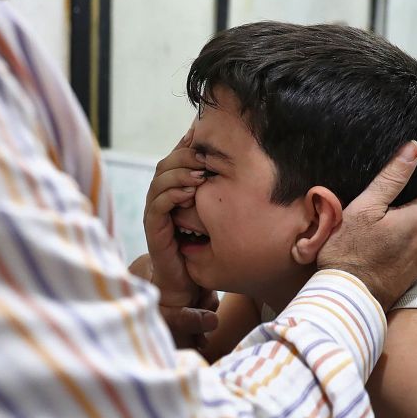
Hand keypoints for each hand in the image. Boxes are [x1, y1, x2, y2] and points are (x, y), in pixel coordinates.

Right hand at [142, 130, 217, 346]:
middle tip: (206, 153)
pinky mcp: (155, 229)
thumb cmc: (211, 250)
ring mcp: (158, 211)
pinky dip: (172, 194)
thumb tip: (261, 166)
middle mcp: (165, 197)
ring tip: (200, 172)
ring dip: (179, 171)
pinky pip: (158, 204)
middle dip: (186, 154)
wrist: (189, 284)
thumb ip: (234, 194)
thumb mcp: (226, 216)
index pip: (179, 156)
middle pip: (168, 162)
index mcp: (179, 188)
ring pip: (160, 178)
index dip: (190, 143)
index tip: (207, 134)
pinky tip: (190, 192)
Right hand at [317, 141, 416, 310]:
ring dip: (402, 232)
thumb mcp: (366, 206)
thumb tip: (414, 149)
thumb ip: (392, 177)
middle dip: (406, 211)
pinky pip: (410, 255)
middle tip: (377, 213)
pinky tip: (377, 253)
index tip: (392, 192)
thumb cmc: (350, 250)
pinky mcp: (413, 279)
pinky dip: (399, 250)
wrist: (345, 298)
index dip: (413, 188)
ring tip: (374, 234)